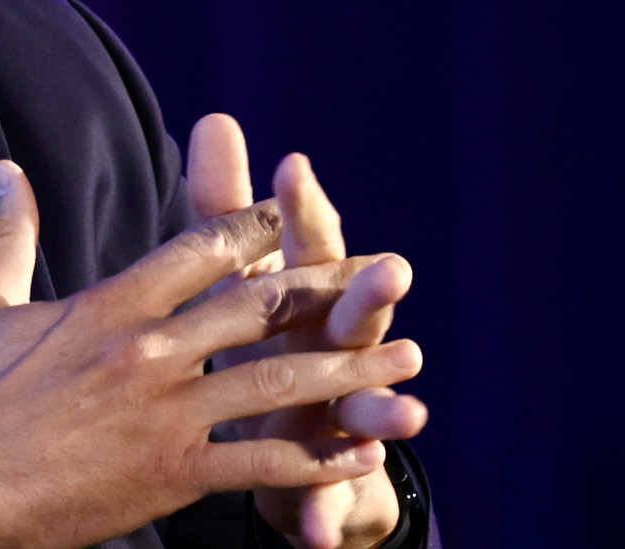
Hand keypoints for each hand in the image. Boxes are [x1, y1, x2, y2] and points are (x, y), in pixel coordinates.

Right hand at [0, 161, 421, 548]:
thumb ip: (7, 232)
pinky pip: (262, 461)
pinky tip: (361, 451)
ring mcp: (164, 411)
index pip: (198, 250)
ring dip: (349, 370)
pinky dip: (319, 456)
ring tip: (406, 362)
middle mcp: (146, 348)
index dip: (252, 230)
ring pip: (277, 381)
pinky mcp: (171, 471)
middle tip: (385, 278)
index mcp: (108, 304)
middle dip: (329, 291)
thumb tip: (4, 168)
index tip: (290, 218)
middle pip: (258, 307)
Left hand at [188, 115, 428, 548]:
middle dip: (366, 294)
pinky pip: (324, 493)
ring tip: (408, 411)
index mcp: (299, 300)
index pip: (299, 246)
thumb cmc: (265, 344)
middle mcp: (326, 351)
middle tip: (389, 265)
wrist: (286, 449)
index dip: (296, 207)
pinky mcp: (325, 476)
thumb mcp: (237, 280)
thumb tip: (216, 116)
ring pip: (359, 408)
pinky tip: (317, 530)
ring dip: (382, 408)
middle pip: (347, 318)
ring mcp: (332, 414)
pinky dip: (324, 507)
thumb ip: (224, 208)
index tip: (290, 164)